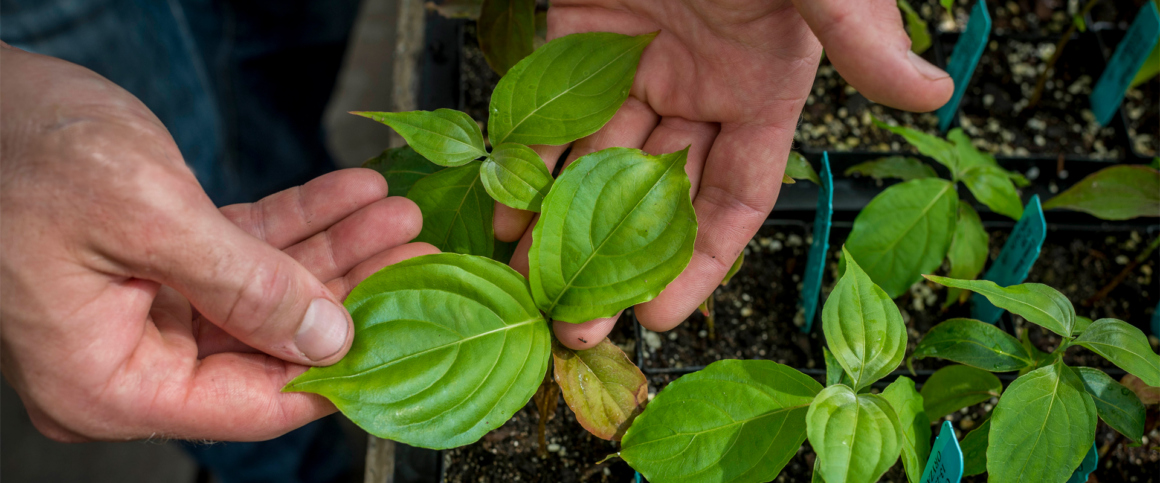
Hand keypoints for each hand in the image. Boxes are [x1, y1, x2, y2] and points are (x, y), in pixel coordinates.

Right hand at [0, 45, 437, 441]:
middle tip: (420, 258)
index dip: (338, 372)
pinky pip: (244, 252)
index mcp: (113, 384)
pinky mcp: (159, 263)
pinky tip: (352, 195)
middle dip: (351, 293)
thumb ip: (246, 287)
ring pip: (266, 293)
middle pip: (271, 344)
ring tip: (400, 218)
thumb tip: (330, 340)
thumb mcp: (148, 219)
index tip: (407, 336)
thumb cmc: (23, 154)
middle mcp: (132, 360)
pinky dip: (297, 222)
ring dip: (334, 250)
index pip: (253, 403)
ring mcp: (147, 312)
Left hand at [494, 0, 953, 348]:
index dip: (704, 261)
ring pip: (597, 165)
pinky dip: (529, 159)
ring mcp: (637, 65)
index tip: (661, 315)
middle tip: (578, 320)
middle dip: (619, 262)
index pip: (737, 199)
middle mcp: (699, 91)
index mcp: (763, 91)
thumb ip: (859, 33)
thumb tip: (933, 91)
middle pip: (658, 198)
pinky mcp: (577, 33)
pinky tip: (504, 209)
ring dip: (562, 225)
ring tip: (527, 281)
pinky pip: (552, 109)